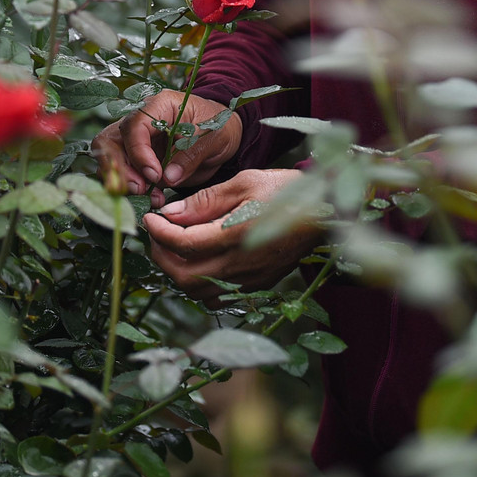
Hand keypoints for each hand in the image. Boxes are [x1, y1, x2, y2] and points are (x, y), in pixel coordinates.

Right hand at [92, 89, 241, 206]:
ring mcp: (135, 140)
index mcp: (159, 105)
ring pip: (109, 159)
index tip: (155, 175)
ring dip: (124, 182)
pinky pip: (121, 174)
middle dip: (120, 169)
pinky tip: (152, 198)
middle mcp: (140, 121)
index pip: (134, 125)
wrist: (223, 133)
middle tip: (141, 189)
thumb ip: (191, 155)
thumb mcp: (213, 137)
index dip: (139, 152)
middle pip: (110, 142)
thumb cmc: (218, 126)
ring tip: (151, 197)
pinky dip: (131, 189)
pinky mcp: (136, 159)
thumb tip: (168, 177)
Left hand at [143, 168, 319, 301]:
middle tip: (157, 233)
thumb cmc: (286, 190)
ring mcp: (250, 280)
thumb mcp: (244, 182)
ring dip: (178, 271)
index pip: (183, 244)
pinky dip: (198, 282)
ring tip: (174, 246)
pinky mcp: (257, 285)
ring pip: (197, 292)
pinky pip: (216, 294)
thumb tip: (170, 213)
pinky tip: (199, 260)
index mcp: (237, 236)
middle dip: (161, 256)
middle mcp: (242, 265)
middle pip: (183, 276)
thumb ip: (205, 201)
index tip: (150, 217)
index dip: (158, 232)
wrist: (327, 211)